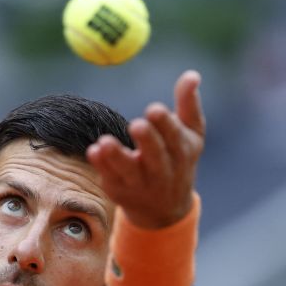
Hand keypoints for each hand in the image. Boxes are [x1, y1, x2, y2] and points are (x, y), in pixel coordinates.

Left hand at [86, 70, 205, 228]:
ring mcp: (139, 183)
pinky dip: (101, 166)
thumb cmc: (178, 160)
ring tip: (104, 142)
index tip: (154, 109)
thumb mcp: (190, 135)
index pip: (174, 138)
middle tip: (136, 124)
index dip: (165, 125)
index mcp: (181, 153)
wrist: (164, 210)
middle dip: (147, 141)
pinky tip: (93, 151)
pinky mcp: (119, 190)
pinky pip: (109, 177)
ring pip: (128, 171)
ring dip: (116, 156)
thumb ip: (188, 105)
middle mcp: (162, 170)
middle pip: (155, 156)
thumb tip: (192, 75)